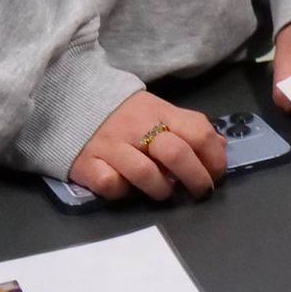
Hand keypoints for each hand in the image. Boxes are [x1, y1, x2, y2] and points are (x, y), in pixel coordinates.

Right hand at [66, 90, 226, 201]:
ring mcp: (111, 146)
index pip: (198, 133)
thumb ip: (189, 127)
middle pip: (177, 154)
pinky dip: (120, 191)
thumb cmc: (124, 112)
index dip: (214, 158)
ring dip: (160, 190)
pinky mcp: (86, 163)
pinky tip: (123, 187)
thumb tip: (221, 146)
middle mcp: (138, 128)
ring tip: (163, 193)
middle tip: (199, 192)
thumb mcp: (160, 110)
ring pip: (145, 173)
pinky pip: (109, 184)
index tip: (217, 175)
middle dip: (195, 178)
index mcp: (161, 112)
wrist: (69, 98)